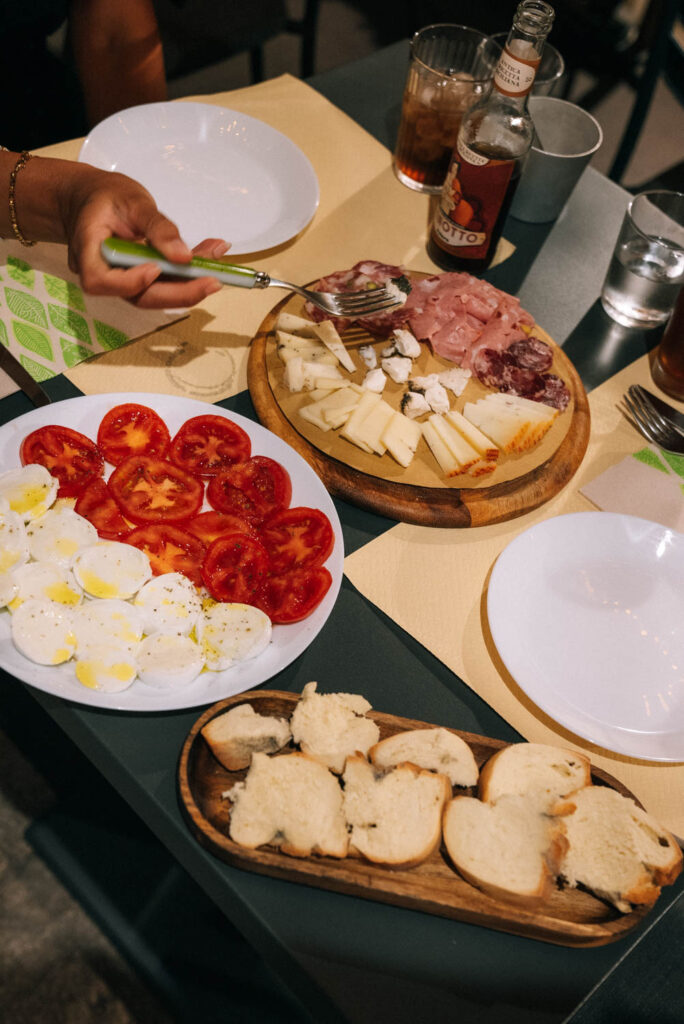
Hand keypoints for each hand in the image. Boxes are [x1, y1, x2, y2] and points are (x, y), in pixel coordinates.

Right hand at [59, 164, 228, 307]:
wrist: (94, 200)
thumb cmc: (106, 197)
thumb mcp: (132, 200)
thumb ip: (157, 227)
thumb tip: (183, 256)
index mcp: (88, 252)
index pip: (101, 280)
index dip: (131, 282)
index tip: (155, 268)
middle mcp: (105, 275)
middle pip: (139, 296)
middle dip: (179, 292)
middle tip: (213, 281)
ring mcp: (124, 281)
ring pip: (157, 293)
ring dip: (191, 281)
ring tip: (215, 255)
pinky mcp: (141, 279)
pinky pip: (165, 283)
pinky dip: (189, 271)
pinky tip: (211, 252)